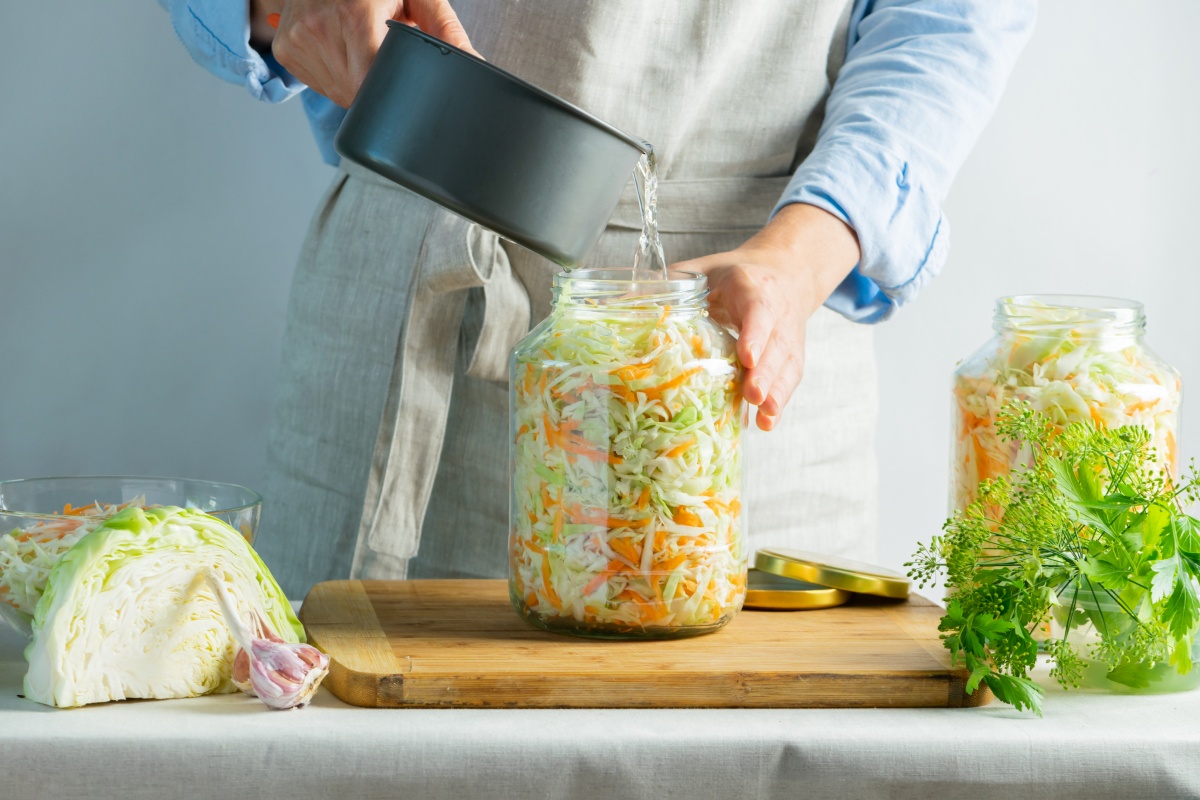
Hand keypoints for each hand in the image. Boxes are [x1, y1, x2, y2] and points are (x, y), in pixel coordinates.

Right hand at [250, 0, 477, 107]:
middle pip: (356, 92)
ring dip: (356, 83)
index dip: (392, 90)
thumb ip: (444, 29)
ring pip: (338, 93)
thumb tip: (473, 64)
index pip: (373, 82)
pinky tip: (343, 50)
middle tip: (383, 55)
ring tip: (362, 46)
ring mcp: (297, 38)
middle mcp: (319, 27)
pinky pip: (319, 84)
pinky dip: (336, 76)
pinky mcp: (286, 48)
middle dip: (377, 85)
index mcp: (354, 15)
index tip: (402, 82)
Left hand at [671, 203, 860, 431]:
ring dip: (775, 391)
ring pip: (786, 365)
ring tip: (763, 414)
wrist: (783, 274)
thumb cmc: (734, 277)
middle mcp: (777, 312)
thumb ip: (671, 284)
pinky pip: (789, 379)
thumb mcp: (703, 271)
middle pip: (775, 345)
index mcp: (752, 287)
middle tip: (752, 394)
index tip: (746, 357)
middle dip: (765, 372)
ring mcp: (787, 336)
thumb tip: (620, 304)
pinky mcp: (792, 356)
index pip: (758, 310)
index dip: (754, 334)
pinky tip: (766, 420)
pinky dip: (780, 400)